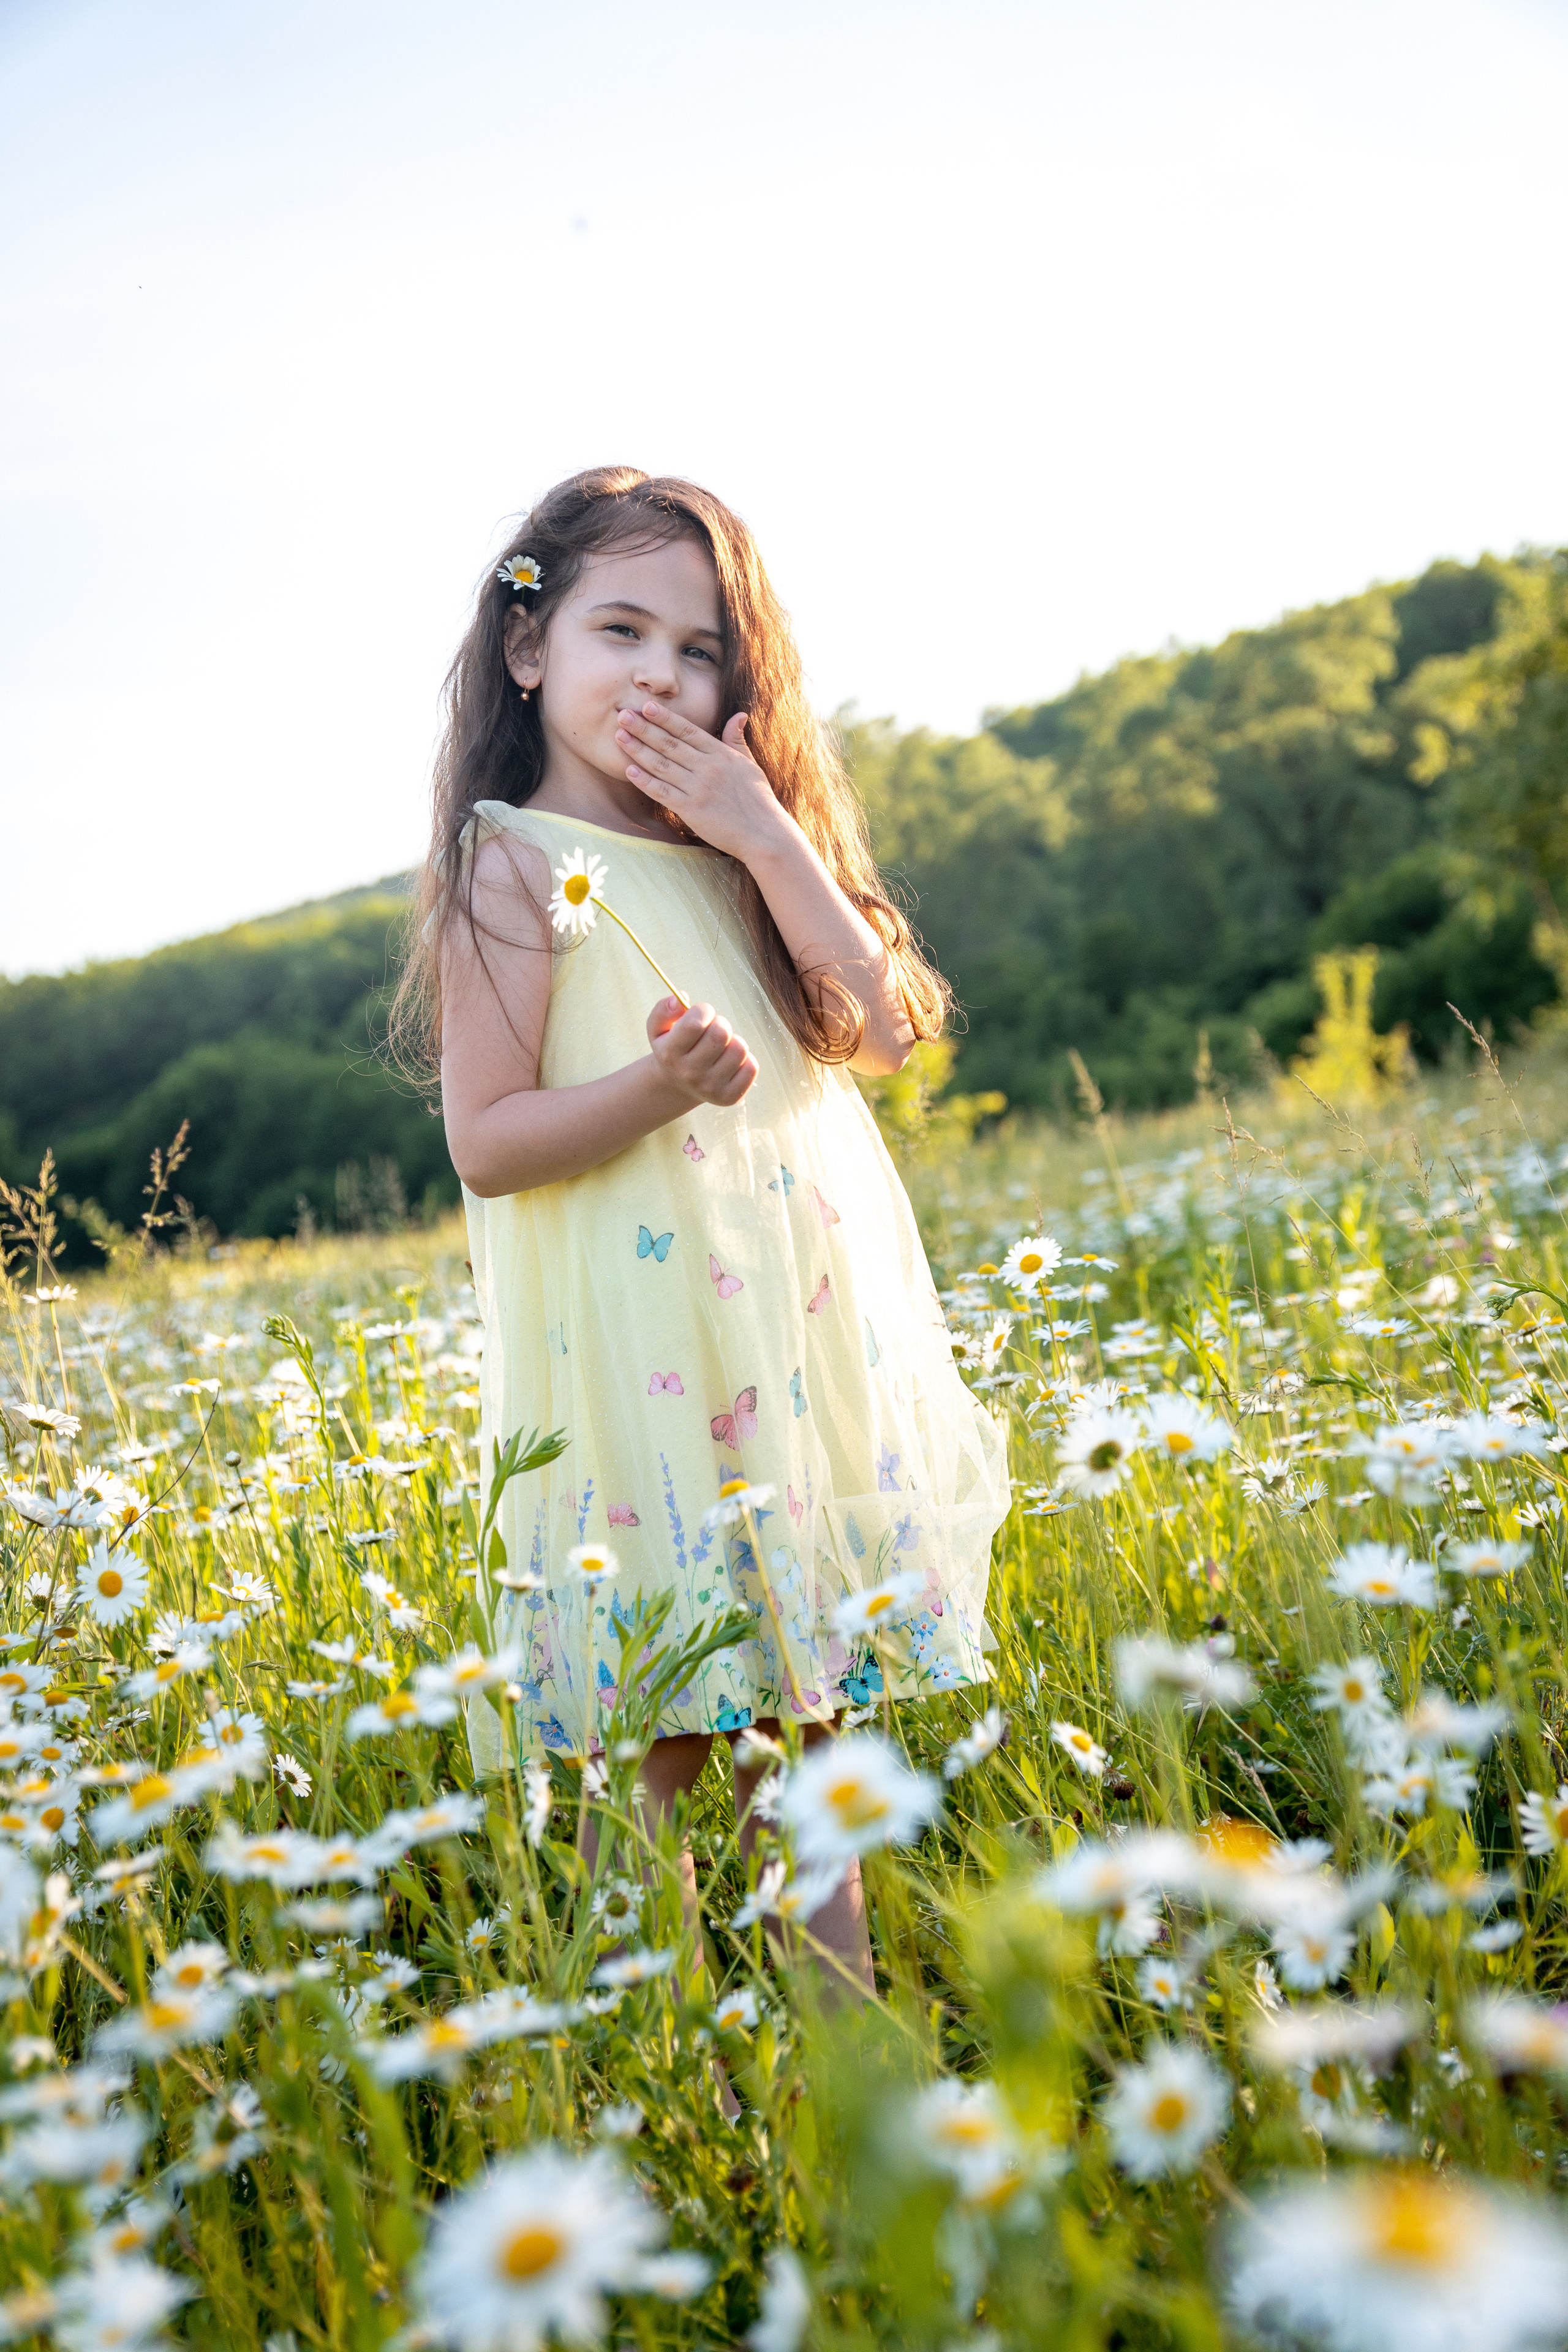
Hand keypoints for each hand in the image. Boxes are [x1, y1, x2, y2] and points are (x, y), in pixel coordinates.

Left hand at [616, 702, 794, 864]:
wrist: (764, 834)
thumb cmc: (758, 799)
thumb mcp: (750, 764)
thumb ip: (737, 739)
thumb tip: (739, 715)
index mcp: (721, 754)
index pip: (688, 731)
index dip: (665, 718)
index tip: (646, 706)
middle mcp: (707, 768)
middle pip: (669, 744)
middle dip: (644, 728)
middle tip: (622, 715)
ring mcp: (699, 789)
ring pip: (662, 766)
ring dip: (638, 750)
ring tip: (620, 737)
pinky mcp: (692, 810)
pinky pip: (663, 793)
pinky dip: (645, 781)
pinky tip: (629, 771)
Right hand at [646, 997, 756, 1107]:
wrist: (677, 1086)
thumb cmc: (673, 1048)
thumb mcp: (658, 1029)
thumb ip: (663, 1010)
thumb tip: (679, 999)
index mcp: (670, 1054)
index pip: (696, 1023)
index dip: (704, 1010)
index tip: (702, 1014)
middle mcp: (689, 1074)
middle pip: (721, 1033)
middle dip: (721, 1023)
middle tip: (714, 1029)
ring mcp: (710, 1088)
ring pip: (740, 1048)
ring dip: (734, 1041)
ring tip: (722, 1047)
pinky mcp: (729, 1097)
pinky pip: (752, 1067)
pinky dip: (746, 1059)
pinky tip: (730, 1061)